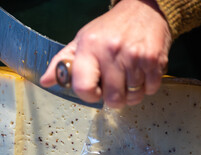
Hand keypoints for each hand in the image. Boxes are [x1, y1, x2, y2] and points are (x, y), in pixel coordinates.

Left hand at [40, 0, 171, 107]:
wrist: (142, 9)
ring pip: (133, 97)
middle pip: (113, 99)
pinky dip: (146, 87)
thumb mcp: (80, 42)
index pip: (84, 88)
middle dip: (113, 98)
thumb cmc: (108, 29)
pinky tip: (141, 74)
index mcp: (89, 48)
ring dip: (131, 93)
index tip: (94, 92)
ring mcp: (135, 56)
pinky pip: (151, 90)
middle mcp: (112, 51)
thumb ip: (62, 63)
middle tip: (114, 86)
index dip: (89, 96)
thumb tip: (46, 82)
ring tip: (128, 78)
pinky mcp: (155, 59)